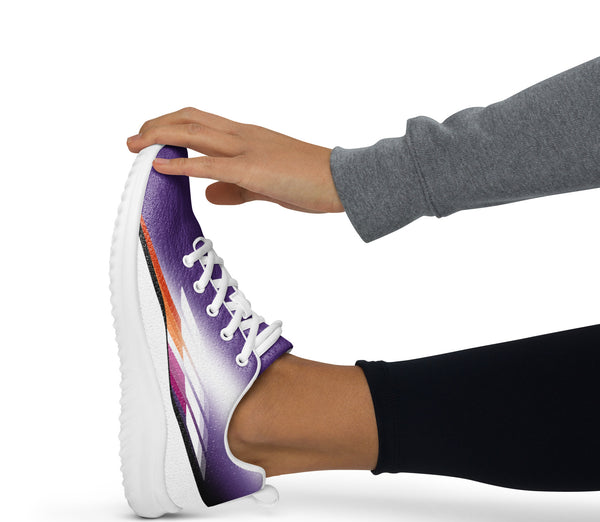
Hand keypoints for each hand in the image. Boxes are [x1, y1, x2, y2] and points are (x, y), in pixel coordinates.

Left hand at [127, 107, 343, 213]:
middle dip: (157, 125)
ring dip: (160, 136)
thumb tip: (209, 194)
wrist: (342, 180)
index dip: (172, 124)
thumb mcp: (265, 185)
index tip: (152, 136)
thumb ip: (235, 188)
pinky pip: (209, 163)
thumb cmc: (310, 181)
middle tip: (134, 139)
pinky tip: (160, 165)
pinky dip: (181, 163)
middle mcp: (243, 135)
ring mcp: (247, 149)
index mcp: (247, 136)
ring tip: (136, 145)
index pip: (201, 120)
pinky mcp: (253, 169)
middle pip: (190, 118)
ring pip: (194, 131)